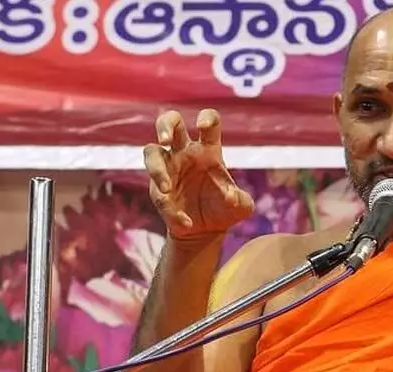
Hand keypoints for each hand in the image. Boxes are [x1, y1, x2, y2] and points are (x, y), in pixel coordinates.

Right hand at [143, 109, 253, 240]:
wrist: (207, 230)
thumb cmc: (225, 209)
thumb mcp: (241, 208)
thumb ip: (241, 201)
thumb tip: (231, 196)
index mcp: (209, 149)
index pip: (209, 123)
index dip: (206, 118)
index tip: (202, 125)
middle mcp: (186, 152)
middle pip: (170, 122)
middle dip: (165, 126)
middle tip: (165, 140)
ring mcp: (168, 168)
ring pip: (151, 152)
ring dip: (155, 168)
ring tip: (166, 189)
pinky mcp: (158, 189)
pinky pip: (157, 193)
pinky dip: (171, 210)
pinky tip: (185, 222)